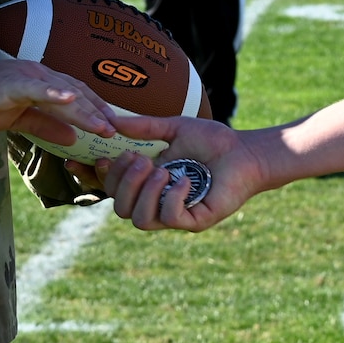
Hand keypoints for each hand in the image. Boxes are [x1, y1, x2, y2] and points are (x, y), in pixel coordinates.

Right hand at [0, 56, 118, 150]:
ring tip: (101, 125)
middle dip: (98, 111)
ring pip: (62, 93)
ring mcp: (29, 77)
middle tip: (116, 129)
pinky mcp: (13, 84)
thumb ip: (47, 126)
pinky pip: (37, 88)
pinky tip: (70, 99)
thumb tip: (74, 139)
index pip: (79, 94)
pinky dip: (54, 93)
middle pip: (77, 93)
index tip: (115, 125)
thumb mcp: (22, 119)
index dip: (98, 108)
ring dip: (84, 109)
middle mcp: (41, 75)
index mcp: (44, 82)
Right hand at [96, 112, 262, 230]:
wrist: (246, 152)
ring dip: (145, 192)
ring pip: (139, 220)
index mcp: (148, 181)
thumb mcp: (175, 128)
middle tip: (142, 160)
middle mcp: (157, 201)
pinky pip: (169, 219)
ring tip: (163, 170)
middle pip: (120, 208)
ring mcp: (176, 214)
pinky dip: (172, 198)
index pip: (112, 189)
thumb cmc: (213, 141)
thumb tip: (114, 121)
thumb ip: (146, 127)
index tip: (97, 158)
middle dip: (124, 183)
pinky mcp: (195, 221)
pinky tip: (185, 180)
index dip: (98, 178)